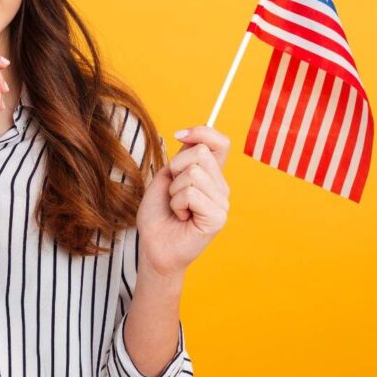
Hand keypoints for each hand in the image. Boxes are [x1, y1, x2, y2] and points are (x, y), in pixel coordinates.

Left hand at [135, 125, 231, 277]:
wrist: (153, 245)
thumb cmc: (158, 214)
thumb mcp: (165, 178)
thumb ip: (182, 158)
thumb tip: (191, 138)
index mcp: (210, 175)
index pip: (220, 142)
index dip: (202, 132)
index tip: (180, 135)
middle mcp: (220, 186)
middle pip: (200, 153)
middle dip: (176, 169)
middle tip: (173, 193)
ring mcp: (222, 202)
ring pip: (194, 174)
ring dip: (174, 191)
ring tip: (177, 208)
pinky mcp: (218, 217)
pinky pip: (191, 194)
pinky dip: (177, 204)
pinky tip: (182, 218)